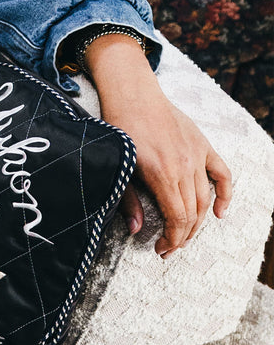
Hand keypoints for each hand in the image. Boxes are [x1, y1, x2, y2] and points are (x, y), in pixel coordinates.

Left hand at [84, 33, 231, 256]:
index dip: (173, 239)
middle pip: (192, 212)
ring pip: (205, 198)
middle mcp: (184, 167)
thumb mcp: (118, 166)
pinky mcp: (202, 145)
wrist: (132, 95)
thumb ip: (128, 200)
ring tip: (184, 236)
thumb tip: (137, 230)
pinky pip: (222, 173)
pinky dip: (225, 194)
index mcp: (162, 174)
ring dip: (197, 222)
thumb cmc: (119, 129)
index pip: (178, 218)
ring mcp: (196, 155)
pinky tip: (219, 212)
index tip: (162, 250)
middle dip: (182, 236)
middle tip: (168, 248)